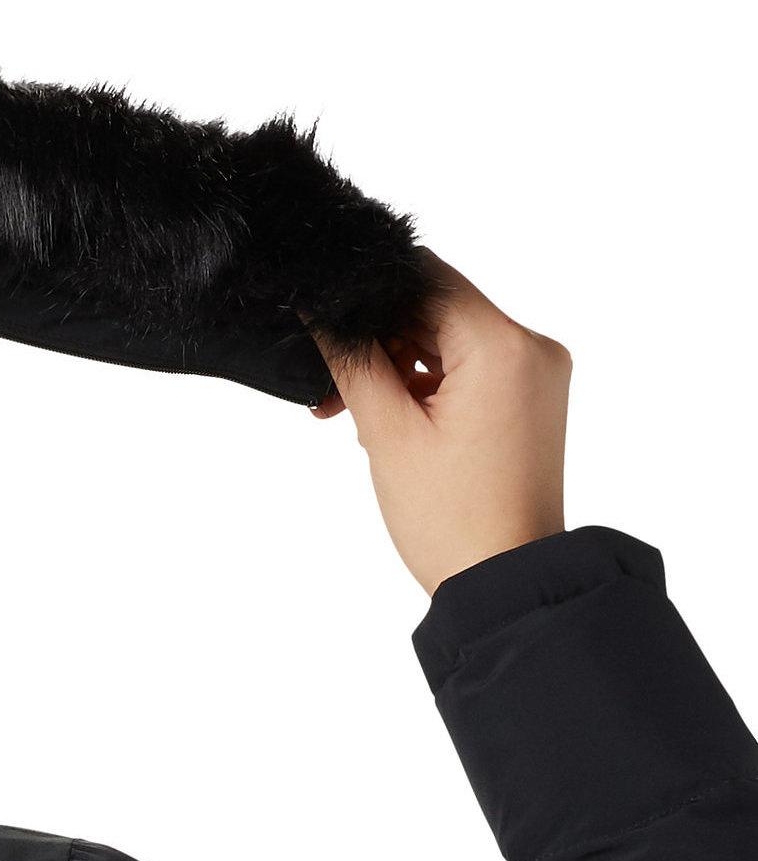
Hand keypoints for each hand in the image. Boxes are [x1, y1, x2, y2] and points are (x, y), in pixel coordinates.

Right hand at [313, 254, 569, 593]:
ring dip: (397, 368)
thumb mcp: (388, 434)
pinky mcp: (530, 401)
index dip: (370, 292)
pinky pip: (470, 371)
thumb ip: (353, 360)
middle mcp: (533, 347)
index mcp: (504, 346)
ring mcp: (537, 375)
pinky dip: (427, 388)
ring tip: (355, 417)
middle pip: (439, 309)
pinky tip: (390, 424)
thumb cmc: (452, 519)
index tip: (326, 320)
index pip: (427, 278)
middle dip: (379, 340)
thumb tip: (322, 311)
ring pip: (450, 341)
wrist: (505, 583)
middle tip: (330, 388)